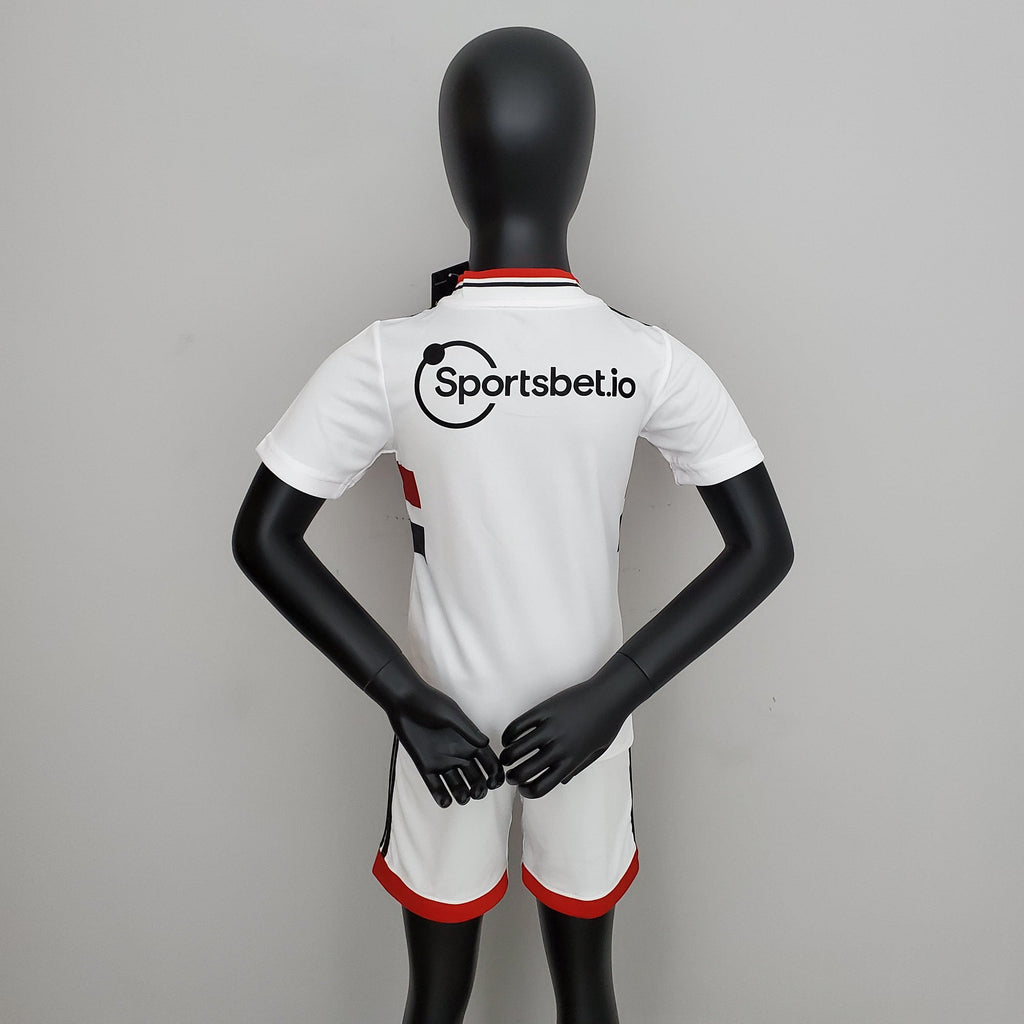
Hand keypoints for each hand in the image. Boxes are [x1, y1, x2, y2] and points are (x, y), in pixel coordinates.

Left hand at [365, 661, 503, 807]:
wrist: (403, 701)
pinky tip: (445, 801)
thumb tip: (486, 744)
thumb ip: (467, 730)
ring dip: (462, 794)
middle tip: (477, 793)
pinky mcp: (425, 765)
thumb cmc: (429, 702)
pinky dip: (441, 796)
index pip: (488, 761)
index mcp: (468, 741)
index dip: (494, 774)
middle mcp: (458, 753)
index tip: (495, 783)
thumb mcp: (451, 714)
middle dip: (479, 788)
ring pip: (456, 785)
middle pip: (475, 777)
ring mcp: (441, 761)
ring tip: (462, 797)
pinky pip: (434, 786)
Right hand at [500, 653, 651, 797]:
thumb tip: (561, 781)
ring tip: (506, 756)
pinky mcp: (544, 710)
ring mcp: (550, 728)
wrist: (610, 696)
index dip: (527, 791)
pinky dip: (509, 734)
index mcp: (571, 761)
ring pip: (517, 749)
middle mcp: (559, 748)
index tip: (523, 788)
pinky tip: (508, 737)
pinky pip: (519, 725)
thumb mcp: (596, 753)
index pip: (541, 787)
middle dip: (512, 777)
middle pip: (524, 771)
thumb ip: (577, 768)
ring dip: (506, 757)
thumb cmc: (607, 724)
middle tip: (510, 774)